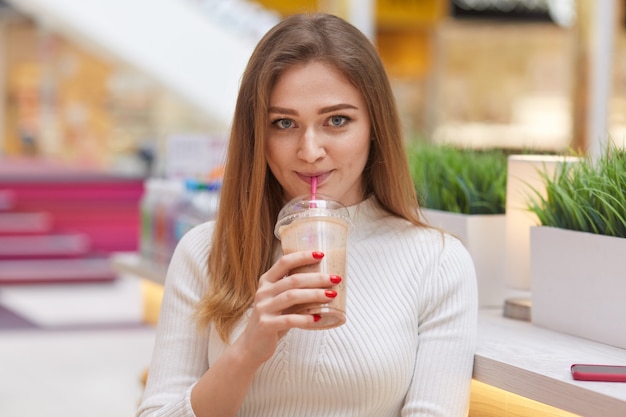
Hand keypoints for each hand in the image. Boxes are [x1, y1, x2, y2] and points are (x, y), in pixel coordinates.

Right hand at [231, 250, 339, 366]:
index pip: (284, 262)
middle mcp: (263, 292)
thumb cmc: (272, 319)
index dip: (302, 256)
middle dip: (317, 278)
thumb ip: (295, 291)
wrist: (251, 345)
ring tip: (332, 295)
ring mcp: (263, 308)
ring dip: (315, 294)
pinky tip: (318, 318)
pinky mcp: (266, 325)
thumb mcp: (281, 302)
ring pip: (292, 296)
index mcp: (266, 281)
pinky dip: (305, 318)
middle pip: (293, 280)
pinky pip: (289, 319)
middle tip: (335, 278)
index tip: (321, 254)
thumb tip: (325, 282)